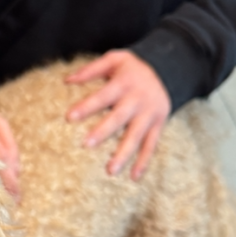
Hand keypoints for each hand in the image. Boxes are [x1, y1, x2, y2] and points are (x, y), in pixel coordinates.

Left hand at [66, 51, 170, 179]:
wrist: (168, 68)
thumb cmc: (132, 68)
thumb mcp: (115, 59)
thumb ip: (92, 69)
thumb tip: (67, 80)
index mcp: (124, 83)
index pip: (103, 95)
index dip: (87, 106)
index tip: (69, 117)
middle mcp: (138, 99)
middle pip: (119, 117)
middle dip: (103, 131)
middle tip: (85, 145)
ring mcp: (149, 114)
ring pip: (136, 136)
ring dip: (123, 154)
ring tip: (110, 171)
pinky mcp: (158, 124)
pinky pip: (152, 145)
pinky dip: (144, 161)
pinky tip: (133, 177)